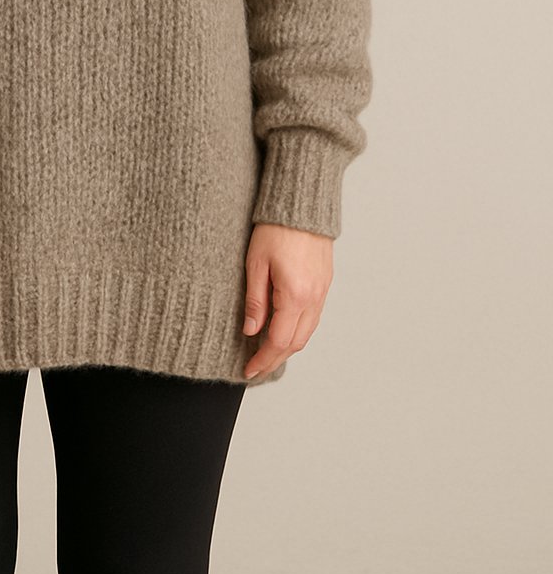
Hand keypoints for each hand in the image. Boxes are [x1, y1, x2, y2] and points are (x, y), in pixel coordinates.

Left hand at [241, 222, 333, 379]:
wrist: (301, 203)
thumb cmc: (275, 227)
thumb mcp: (255, 263)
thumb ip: (255, 301)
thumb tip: (251, 331)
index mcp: (295, 295)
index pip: (278, 341)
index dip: (262, 360)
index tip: (248, 370)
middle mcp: (314, 297)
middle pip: (295, 342)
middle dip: (275, 360)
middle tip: (255, 369)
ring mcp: (322, 291)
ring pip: (307, 332)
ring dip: (287, 347)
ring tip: (266, 354)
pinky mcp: (325, 283)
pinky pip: (313, 317)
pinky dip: (298, 330)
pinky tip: (283, 330)